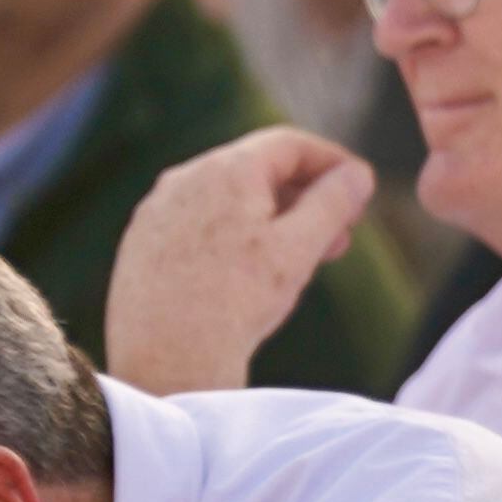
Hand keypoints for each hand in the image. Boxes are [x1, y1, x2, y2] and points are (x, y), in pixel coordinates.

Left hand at [102, 129, 373, 394]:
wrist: (166, 357)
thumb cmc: (236, 302)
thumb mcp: (300, 249)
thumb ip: (332, 203)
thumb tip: (357, 174)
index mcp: (225, 171)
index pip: (289, 144)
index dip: (332, 160)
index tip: (360, 186)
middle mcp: (184, 178)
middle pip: (257, 169)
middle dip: (305, 195)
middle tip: (340, 233)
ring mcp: (156, 210)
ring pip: (227, 198)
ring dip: (272, 217)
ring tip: (299, 256)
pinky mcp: (141, 242)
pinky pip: (199, 222)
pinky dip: (234, 234)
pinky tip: (250, 272)